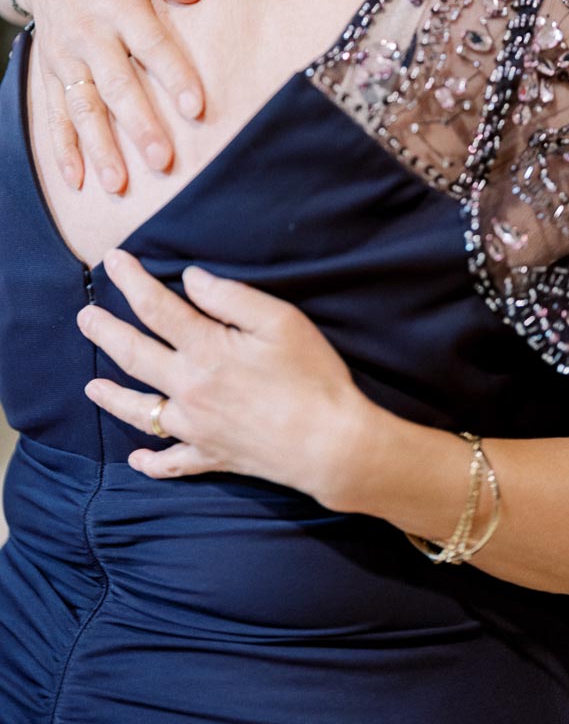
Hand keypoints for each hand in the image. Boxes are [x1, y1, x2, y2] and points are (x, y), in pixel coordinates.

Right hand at [23, 0, 206, 191]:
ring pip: (84, 108)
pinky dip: (63, 149)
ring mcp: (66, 57)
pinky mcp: (49, 72)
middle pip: (118, 86)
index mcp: (119, 4)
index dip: (175, 77)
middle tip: (164, 161)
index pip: (152, 45)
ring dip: (101, 148)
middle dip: (140, 126)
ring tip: (120, 184)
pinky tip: (77, 181)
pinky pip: (54, 114)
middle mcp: (90, 35)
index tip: (196, 108)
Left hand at [79, 250, 370, 502]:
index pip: (156, 308)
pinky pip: (172, 463)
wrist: (330, 444)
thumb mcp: (282, 321)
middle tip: (85, 318)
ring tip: (91, 388)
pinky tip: (138, 458)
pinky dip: (152, 462)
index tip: (114, 260)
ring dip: (112, 398)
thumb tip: (192, 279)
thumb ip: (232, 297)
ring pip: (140, 412)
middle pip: (134, 356)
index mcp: (207, 350)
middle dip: (105, 333)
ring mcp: (196, 427)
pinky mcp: (211, 455)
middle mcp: (190, 388)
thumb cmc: (313, 376)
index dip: (131, 281)